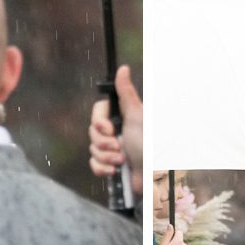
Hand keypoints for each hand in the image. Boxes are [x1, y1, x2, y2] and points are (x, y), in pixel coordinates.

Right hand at [89, 66, 143, 197]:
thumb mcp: (136, 116)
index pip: (98, 111)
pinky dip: (103, 169)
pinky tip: (115, 171)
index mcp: (122, 117)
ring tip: (122, 161)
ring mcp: (112, 149)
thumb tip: (123, 68)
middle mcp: (117, 131)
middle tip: (119, 147)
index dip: (99, 121)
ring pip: (92, 149)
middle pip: (92, 131)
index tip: (108, 128)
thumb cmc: (148, 145)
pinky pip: (94, 164)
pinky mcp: (110, 166)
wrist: (151, 176)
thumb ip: (126, 93)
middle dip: (104, 143)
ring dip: (106, 157)